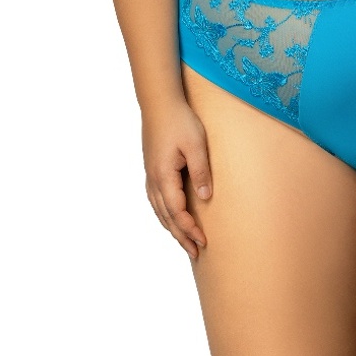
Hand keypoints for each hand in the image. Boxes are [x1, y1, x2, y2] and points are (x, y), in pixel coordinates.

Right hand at [142, 101, 212, 258]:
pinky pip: (156, 200)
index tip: (203, 242)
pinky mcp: (151, 169)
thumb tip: (205, 197)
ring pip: (159, 210)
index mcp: (163, 176)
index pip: (177, 212)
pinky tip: (171, 217)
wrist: (159, 102)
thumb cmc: (180, 121)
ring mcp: (150, 175)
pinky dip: (165, 214)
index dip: (189, 230)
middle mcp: (153, 180)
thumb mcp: (196, 144)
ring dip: (172, 227)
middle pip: (166, 217)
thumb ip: (200, 171)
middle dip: (180, 236)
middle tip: (195, 253)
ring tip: (185, 241)